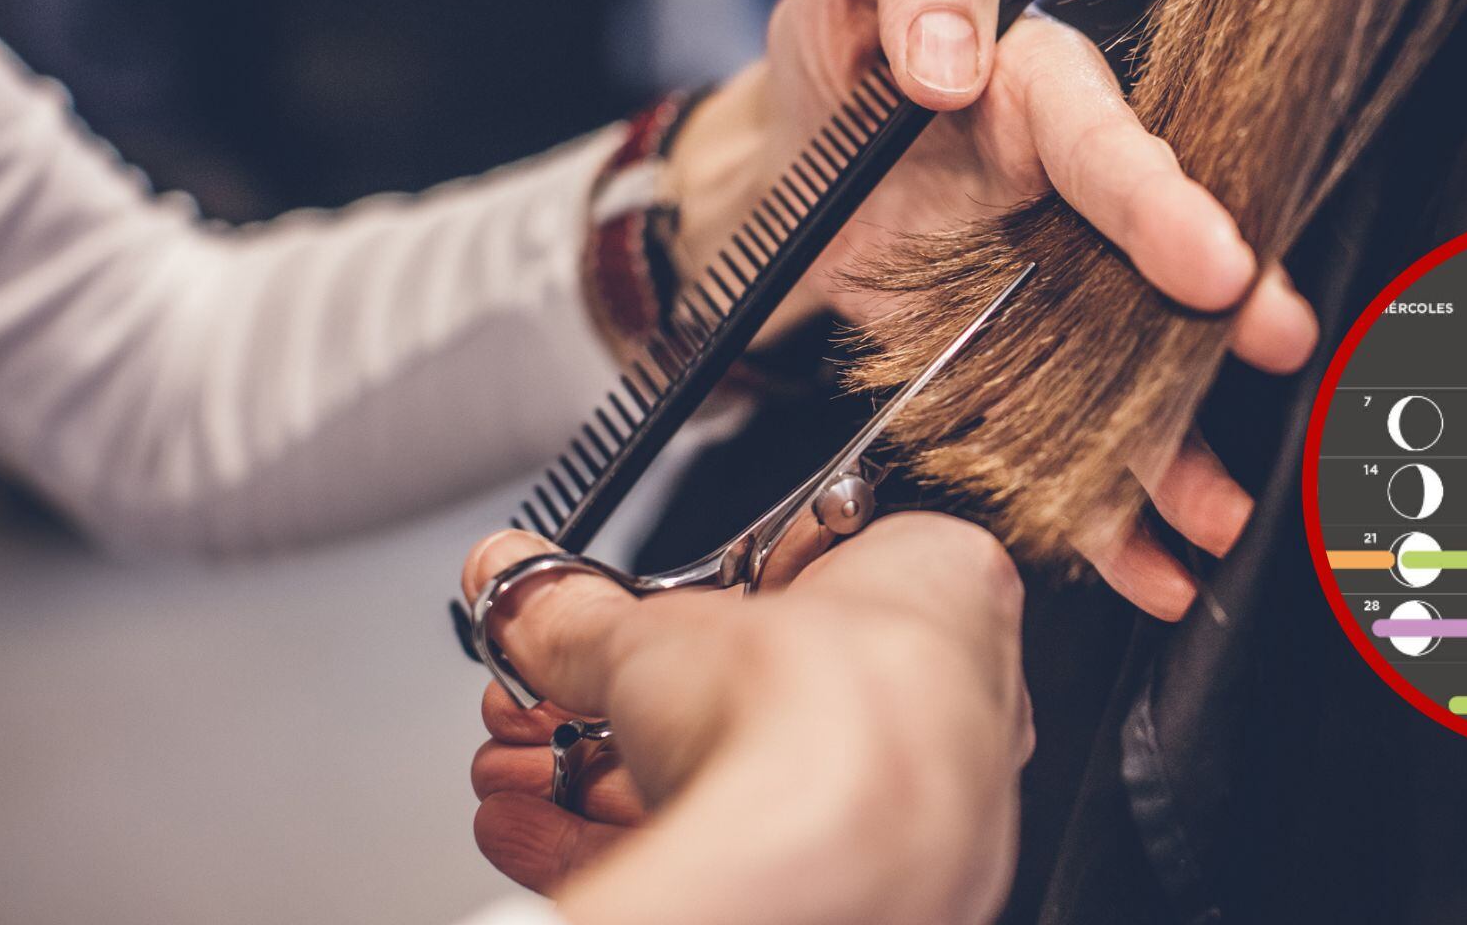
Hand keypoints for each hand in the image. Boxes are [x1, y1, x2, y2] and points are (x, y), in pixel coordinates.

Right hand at [462, 515, 1030, 923]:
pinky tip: (533, 826)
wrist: (829, 864)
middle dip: (621, 702)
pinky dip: (625, 838)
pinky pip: (734, 853)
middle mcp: (950, 705)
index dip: (693, 598)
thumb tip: (518, 585)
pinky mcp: (860, 890)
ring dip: (603, 773)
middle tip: (546, 699)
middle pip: (757, 694)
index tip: (620, 610)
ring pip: (741, 783)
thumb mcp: (653, 630)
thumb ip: (574, 611)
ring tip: (516, 763)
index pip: (807, 575)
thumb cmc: (818, 714)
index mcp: (944, 588)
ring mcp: (913, 810)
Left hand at [664, 0, 1316, 621]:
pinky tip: (1142, 562)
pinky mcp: (1009, 362)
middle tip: (1276, 355)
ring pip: (1127, 375)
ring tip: (1213, 514)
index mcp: (1047, 96)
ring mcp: (1049, 291)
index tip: (1214, 262)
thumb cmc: (838, 51)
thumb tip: (949, 51)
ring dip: (1173, 448)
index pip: (1112, 147)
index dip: (1164, 205)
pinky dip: (1101, 507)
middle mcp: (1070, 200)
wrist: (783, 162)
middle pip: (1157, 271)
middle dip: (1221, 325)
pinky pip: (1064, 437)